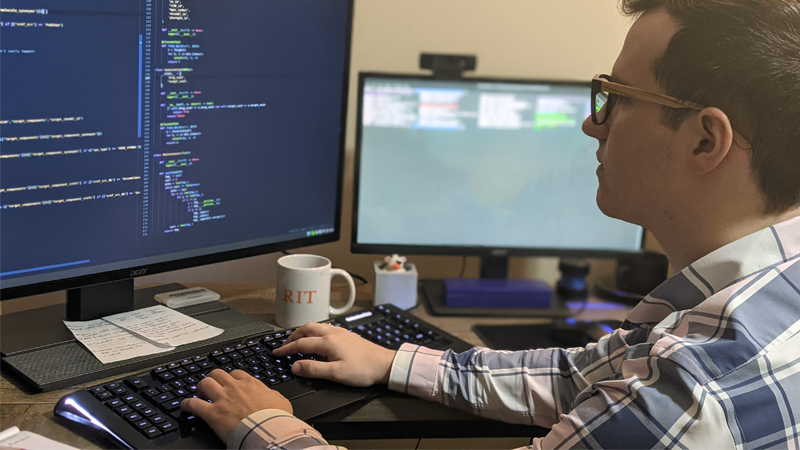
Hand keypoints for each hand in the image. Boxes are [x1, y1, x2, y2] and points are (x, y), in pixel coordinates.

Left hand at [181, 369, 291, 442]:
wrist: (268, 430)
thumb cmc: (275, 418)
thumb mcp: (280, 401)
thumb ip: (271, 394)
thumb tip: (270, 394)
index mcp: (251, 384)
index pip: (236, 373)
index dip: (230, 378)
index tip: (229, 383)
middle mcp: (234, 387)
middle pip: (217, 374)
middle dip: (213, 378)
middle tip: (212, 386)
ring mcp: (222, 399)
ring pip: (204, 383)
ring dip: (200, 388)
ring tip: (199, 393)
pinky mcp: (212, 413)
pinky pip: (193, 404)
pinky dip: (186, 404)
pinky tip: (184, 406)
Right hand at [273, 322, 395, 386]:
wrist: (384, 364)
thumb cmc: (363, 370)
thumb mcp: (336, 374)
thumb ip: (313, 369)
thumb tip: (295, 366)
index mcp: (327, 342)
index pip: (300, 344)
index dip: (286, 349)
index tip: (276, 353)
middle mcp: (332, 333)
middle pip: (306, 329)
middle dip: (293, 336)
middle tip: (284, 345)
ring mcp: (340, 332)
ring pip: (316, 326)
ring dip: (303, 332)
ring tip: (297, 340)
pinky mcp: (347, 335)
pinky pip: (325, 328)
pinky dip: (315, 331)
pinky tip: (317, 338)